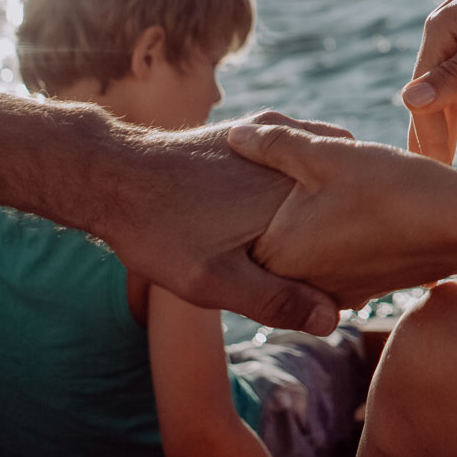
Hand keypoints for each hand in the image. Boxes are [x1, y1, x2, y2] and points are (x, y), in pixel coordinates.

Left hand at [92, 117, 354, 333]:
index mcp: (289, 194)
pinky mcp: (246, 136)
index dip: (346, 261)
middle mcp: (286, 161)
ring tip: (312, 231)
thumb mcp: (213, 280)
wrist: (109, 173)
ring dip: (320, 197)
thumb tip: (332, 320)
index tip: (346, 286)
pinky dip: (296, 177)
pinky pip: (287, 159)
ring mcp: (266, 144)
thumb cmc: (159, 231)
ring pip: (314, 174)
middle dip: (338, 224)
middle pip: (334, 197)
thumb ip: (273, 300)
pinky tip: (279, 202)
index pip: (343, 229)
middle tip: (336, 263)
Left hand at [227, 118, 456, 305]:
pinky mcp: (360, 288)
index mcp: (277, 256)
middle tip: (275, 167)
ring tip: (325, 182)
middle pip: (268, 238)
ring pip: (302, 247)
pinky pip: (331, 257)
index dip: (239, 188)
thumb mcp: (328, 155)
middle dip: (272, 203)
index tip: (240, 162)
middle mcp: (298, 284)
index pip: (236, 227)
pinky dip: (333, 232)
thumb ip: (274, 144)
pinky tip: (352, 202)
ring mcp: (331, 291)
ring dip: (305, 218)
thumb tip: (234, 133)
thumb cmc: (391, 188)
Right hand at [403, 0, 456, 164]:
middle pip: (433, 96)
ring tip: (452, 175)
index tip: (434, 178)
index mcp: (441, 31)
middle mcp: (449, 34)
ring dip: (455, 132)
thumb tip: (408, 101)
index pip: (423, 95)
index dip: (427, 136)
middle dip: (432, 138)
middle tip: (432, 186)